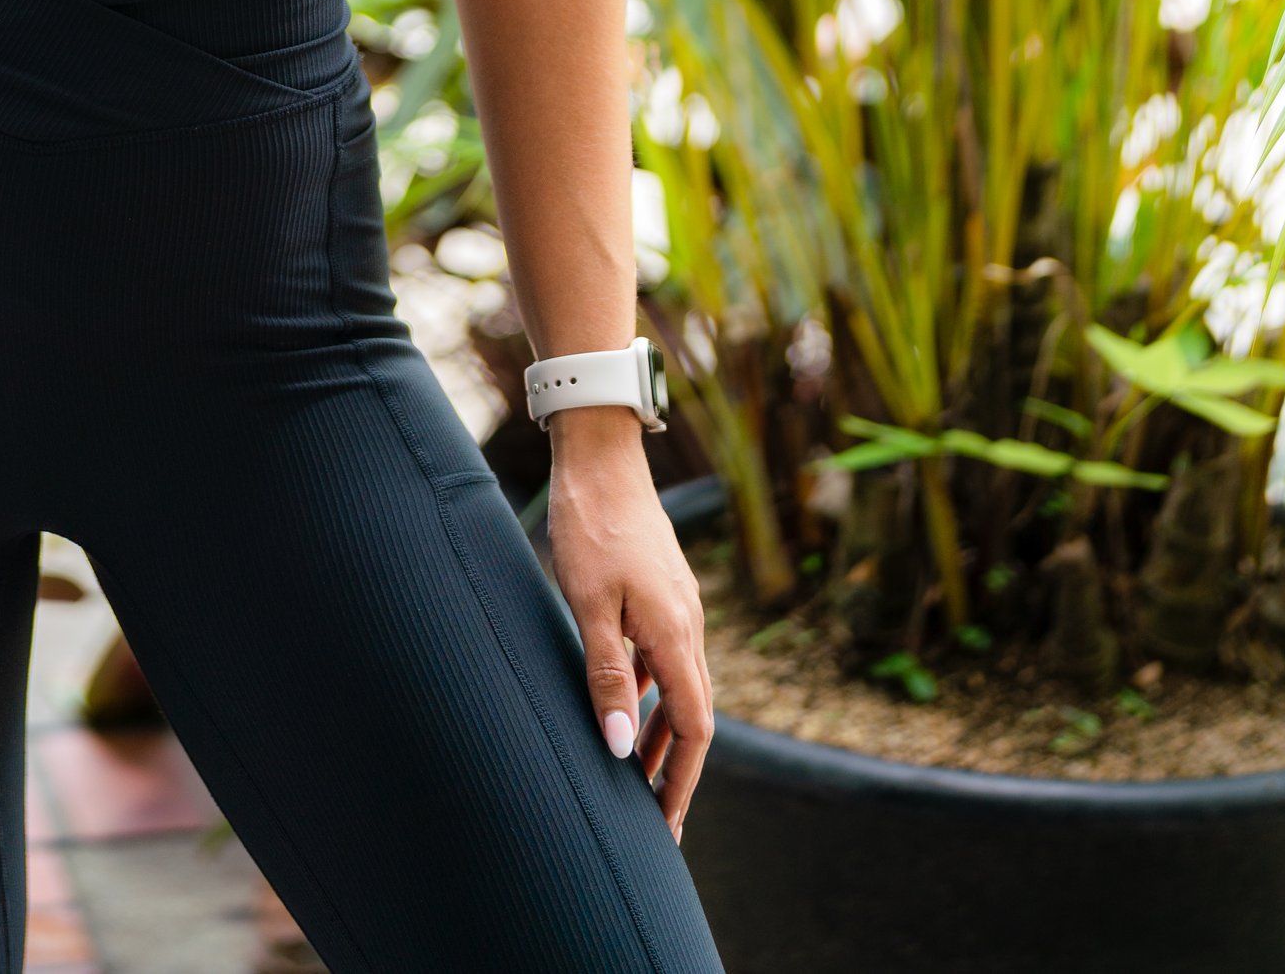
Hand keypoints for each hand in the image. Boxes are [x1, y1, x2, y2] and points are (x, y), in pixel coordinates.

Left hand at [545, 410, 712, 842]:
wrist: (600, 456)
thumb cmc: (589, 526)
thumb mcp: (589, 605)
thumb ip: (607, 676)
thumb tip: (623, 749)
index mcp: (676, 635)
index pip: (694, 729)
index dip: (682, 782)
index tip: (667, 827)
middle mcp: (687, 625)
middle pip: (695, 715)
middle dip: (677, 769)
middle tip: (655, 818)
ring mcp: (677, 605)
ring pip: (681, 687)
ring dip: (664, 732)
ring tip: (639, 774)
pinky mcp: (661, 590)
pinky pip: (667, 658)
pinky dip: (654, 692)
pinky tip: (630, 703)